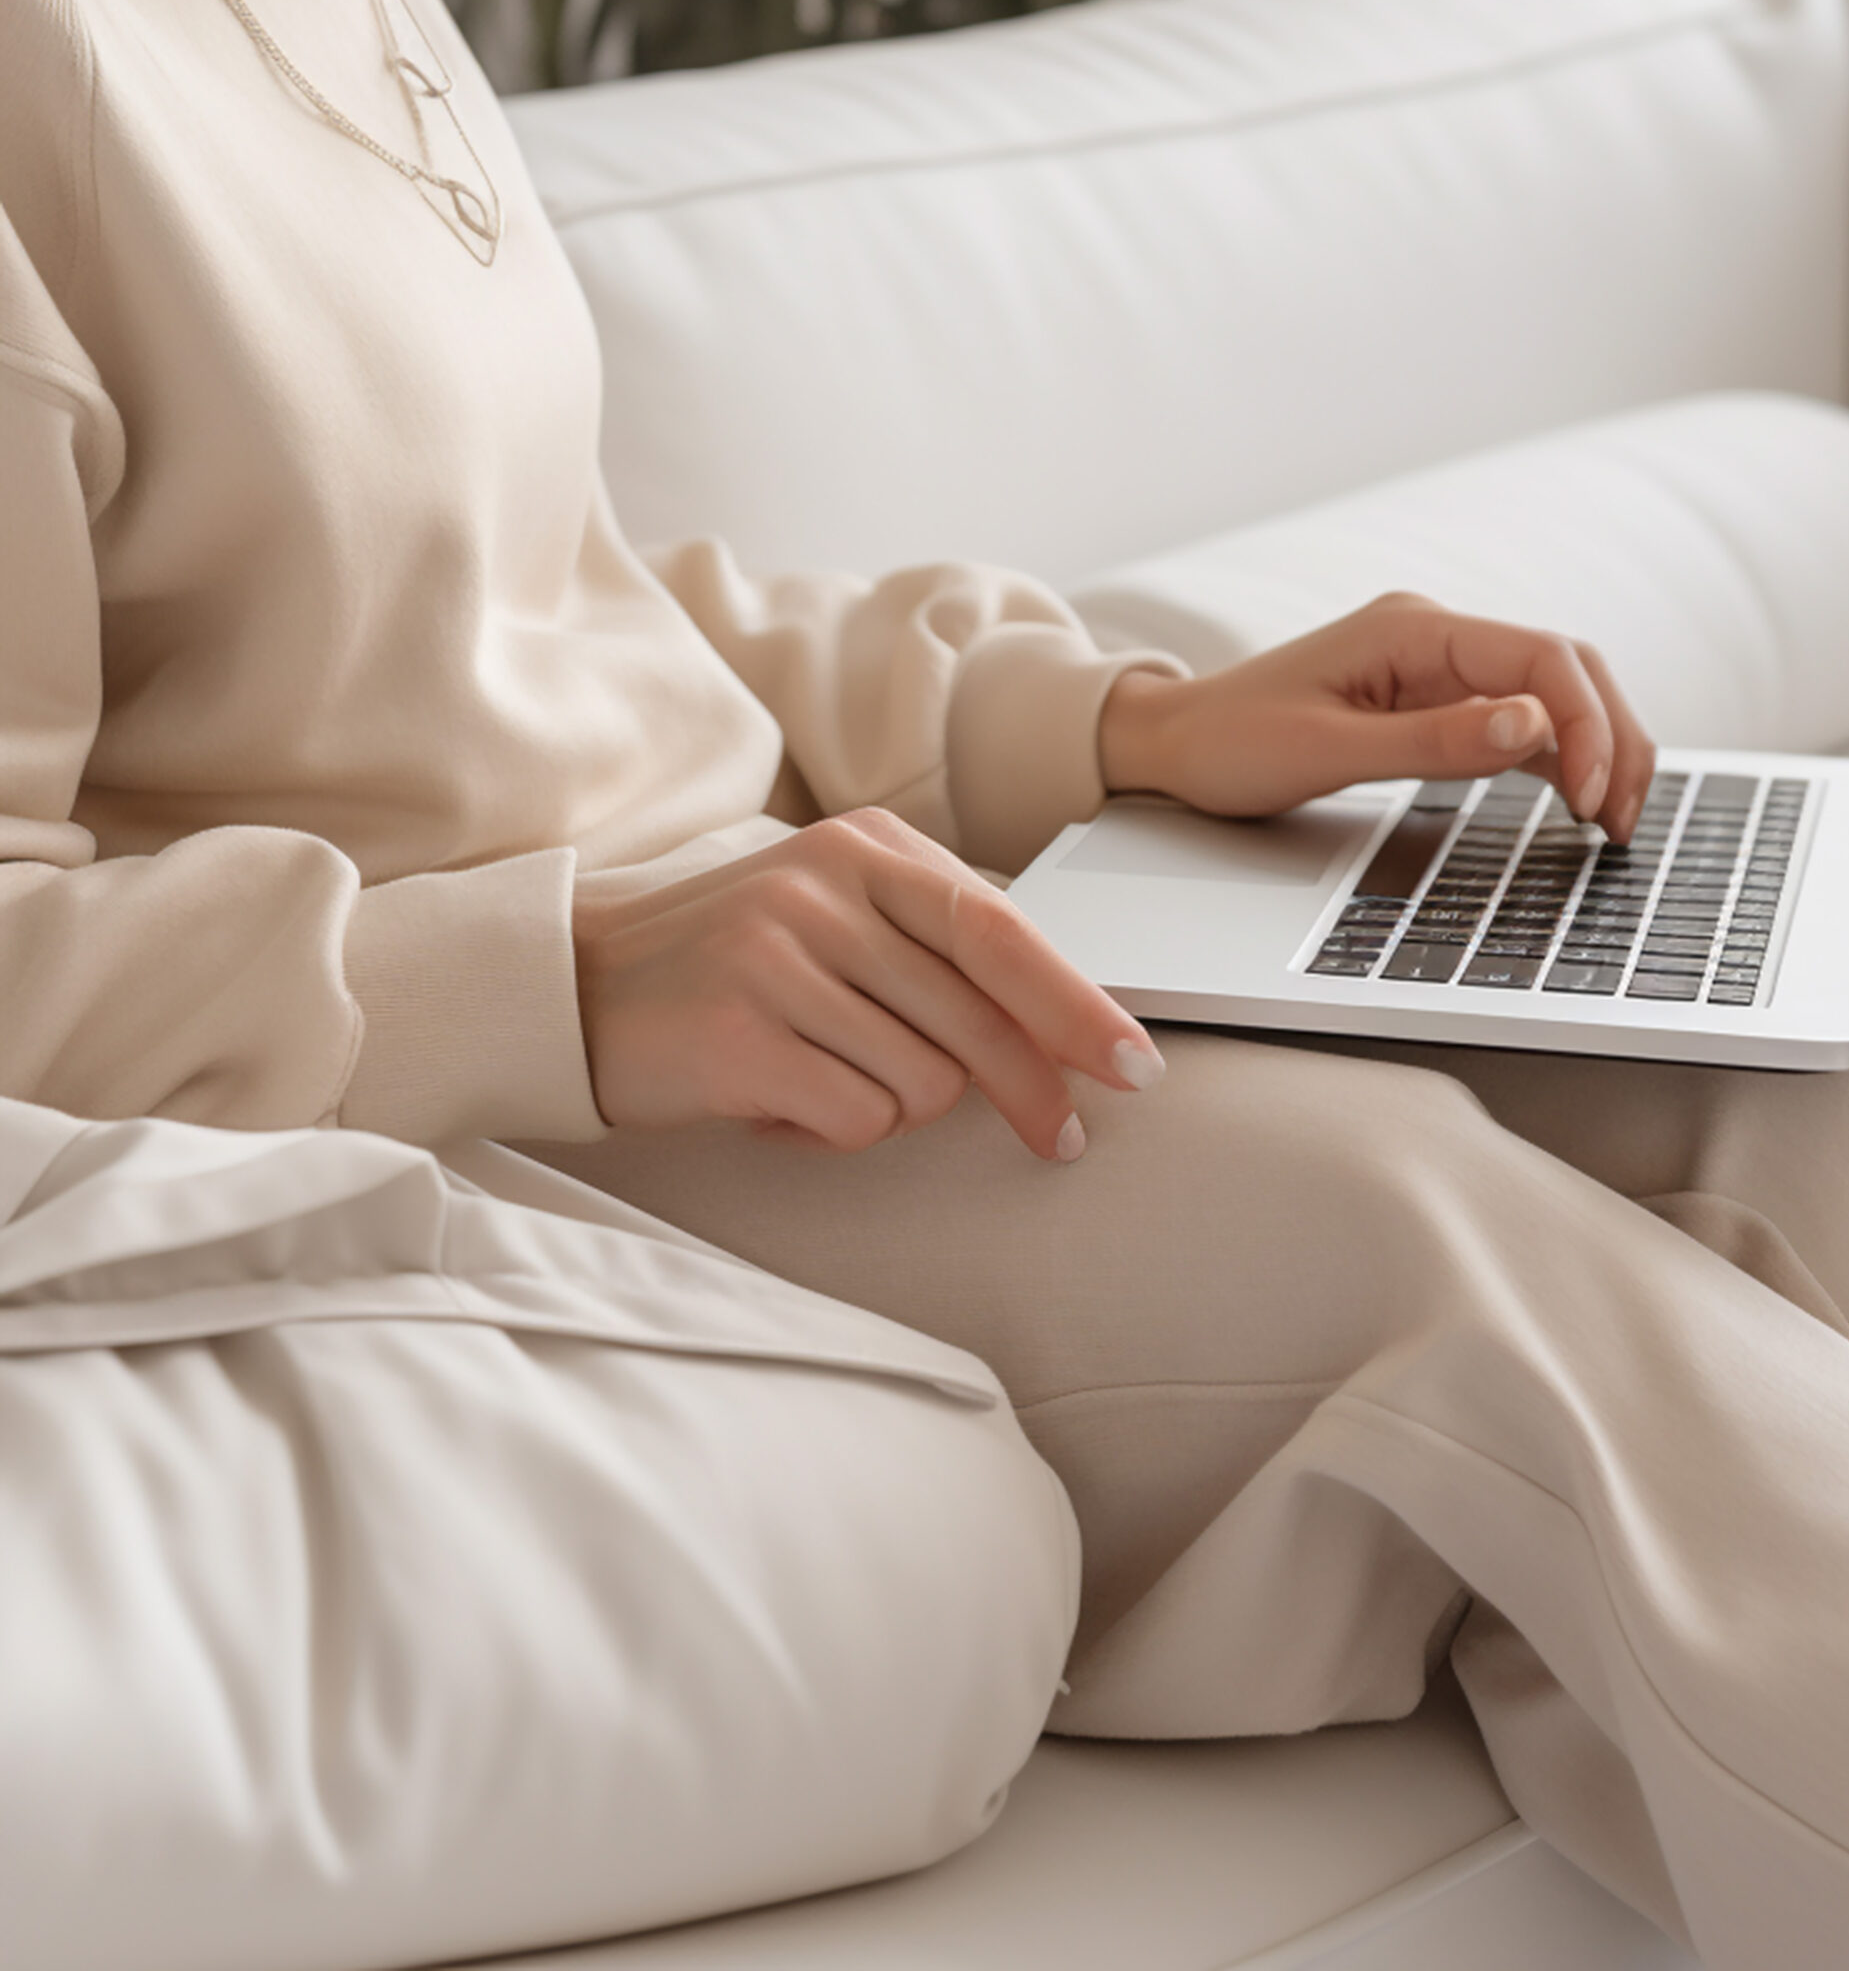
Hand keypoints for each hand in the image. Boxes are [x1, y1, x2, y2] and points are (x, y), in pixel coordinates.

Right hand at [572, 809, 1162, 1159]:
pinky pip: (856, 1119)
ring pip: (923, 1082)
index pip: (1002, 930)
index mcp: (869, 847)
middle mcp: (828, 885)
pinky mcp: (739, 1034)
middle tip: (1064, 1139)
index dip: (1076, 1004)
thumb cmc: (733, 964)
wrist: (576, 985)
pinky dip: (831, 1130)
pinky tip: (778, 1100)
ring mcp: (780, 955)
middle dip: (1034, 1092)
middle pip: (980, 1017)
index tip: (1134, 1064)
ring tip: (825, 1078)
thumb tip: (1065, 1027)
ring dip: (890, 1105)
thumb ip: (935, 951)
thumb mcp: (837, 916)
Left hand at [1100, 594, 1656, 844]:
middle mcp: (1437, 637)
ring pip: (1554, 694)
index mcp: (1415, 629)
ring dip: (1599, 747)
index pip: (1541, 657)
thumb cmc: (1232, 744)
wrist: (1173, 743)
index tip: (1591, 799)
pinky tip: (1580, 803)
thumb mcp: (1329, 752)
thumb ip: (1435, 741)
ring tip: (1617, 821)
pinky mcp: (1435, 703)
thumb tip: (1533, 727)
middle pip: (1566, 668)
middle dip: (1613, 736)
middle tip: (1623, 818)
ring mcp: (1440, 668)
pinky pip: (1520, 720)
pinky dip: (1560, 757)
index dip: (1586, 725)